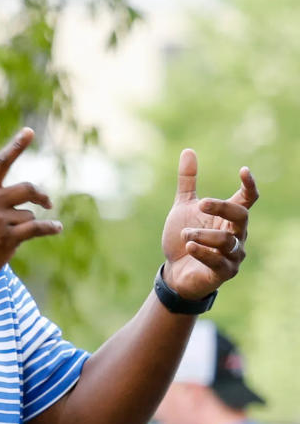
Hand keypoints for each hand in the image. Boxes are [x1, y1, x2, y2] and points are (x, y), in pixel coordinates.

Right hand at [0, 127, 60, 287]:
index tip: (29, 131)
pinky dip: (49, 227)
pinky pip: (36, 228)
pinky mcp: (6, 239)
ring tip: (14, 234)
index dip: (16, 145)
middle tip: (45, 202)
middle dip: (39, 195)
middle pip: (27, 188)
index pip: (0, 162)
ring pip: (28, 214)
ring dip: (26, 223)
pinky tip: (56, 227)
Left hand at [160, 149, 257, 298]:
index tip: (244, 170)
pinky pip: (218, 261)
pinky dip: (204, 252)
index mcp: (229, 217)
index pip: (248, 199)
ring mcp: (233, 254)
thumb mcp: (183, 208)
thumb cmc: (184, 238)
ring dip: (203, 235)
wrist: (174, 272)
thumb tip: (188, 150)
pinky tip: (190, 246)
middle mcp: (236, 234)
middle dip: (221, 207)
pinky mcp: (224, 272)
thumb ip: (188, 182)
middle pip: (240, 216)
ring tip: (185, 235)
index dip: (249, 185)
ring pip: (226, 241)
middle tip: (200, 204)